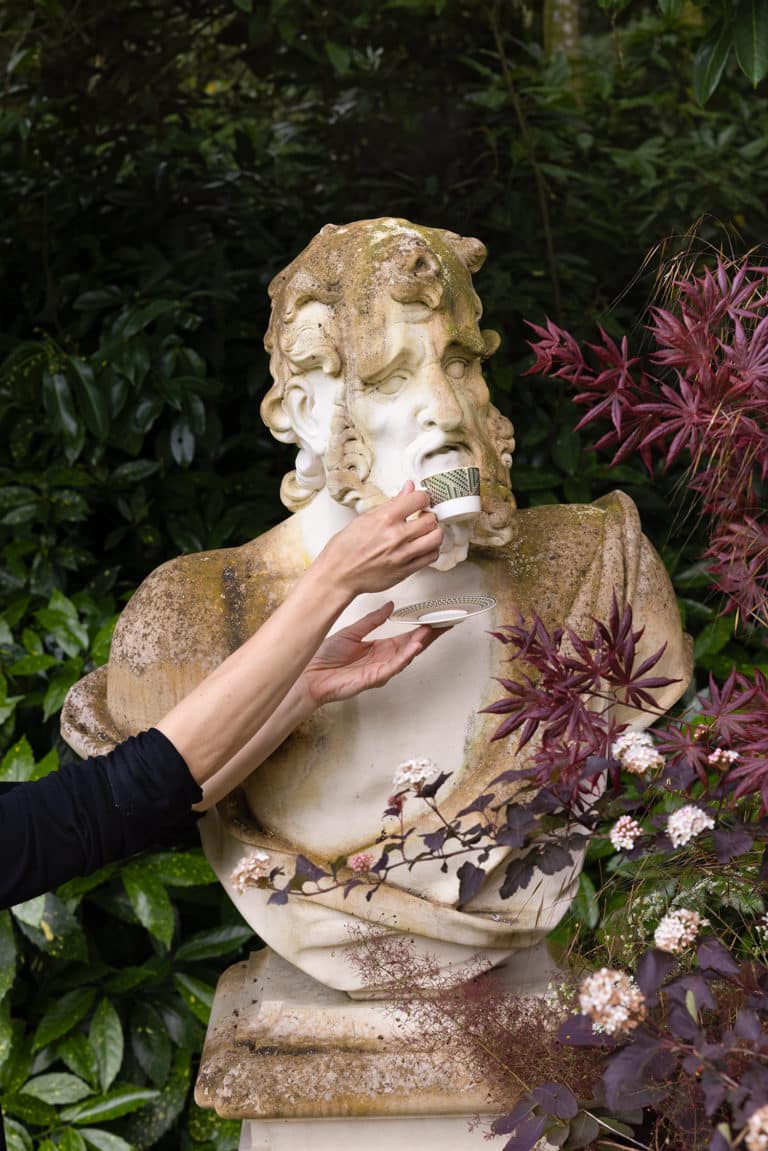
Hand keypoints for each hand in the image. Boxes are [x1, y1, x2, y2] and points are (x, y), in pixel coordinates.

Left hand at [297, 603, 440, 707]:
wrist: (309, 674)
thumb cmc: (326, 657)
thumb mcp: (352, 632)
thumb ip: (372, 620)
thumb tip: (390, 606)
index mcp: (380, 648)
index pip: (407, 637)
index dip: (423, 627)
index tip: (437, 616)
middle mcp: (384, 660)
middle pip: (413, 646)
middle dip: (431, 635)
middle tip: (446, 621)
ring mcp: (380, 670)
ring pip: (406, 656)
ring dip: (420, 643)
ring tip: (432, 629)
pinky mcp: (373, 678)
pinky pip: (393, 667)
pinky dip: (405, 657)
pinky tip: (414, 647)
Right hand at [316, 482, 442, 596]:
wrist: (338, 575)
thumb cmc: (346, 548)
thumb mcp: (365, 518)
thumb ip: (392, 503)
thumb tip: (408, 488)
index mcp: (385, 519)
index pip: (419, 499)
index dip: (423, 498)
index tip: (421, 501)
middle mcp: (396, 536)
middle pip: (431, 520)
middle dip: (429, 516)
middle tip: (423, 517)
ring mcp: (403, 555)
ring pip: (436, 538)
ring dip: (433, 533)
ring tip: (425, 532)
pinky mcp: (406, 570)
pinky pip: (431, 557)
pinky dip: (431, 550)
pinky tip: (422, 547)